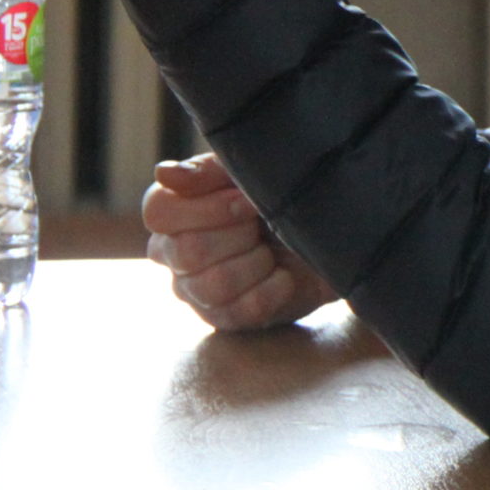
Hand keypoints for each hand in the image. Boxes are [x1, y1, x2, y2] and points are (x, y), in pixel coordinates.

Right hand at [142, 154, 337, 330]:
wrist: (329, 234)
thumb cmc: (281, 196)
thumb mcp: (249, 173)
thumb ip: (207, 171)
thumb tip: (165, 173)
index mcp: (173, 212)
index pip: (159, 211)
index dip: (209, 207)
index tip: (247, 199)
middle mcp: (173, 253)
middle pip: (189, 250)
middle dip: (241, 233)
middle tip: (264, 223)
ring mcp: (195, 290)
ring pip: (215, 284)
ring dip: (258, 262)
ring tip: (274, 249)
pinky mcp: (226, 318)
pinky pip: (246, 308)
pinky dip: (277, 287)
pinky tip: (284, 275)